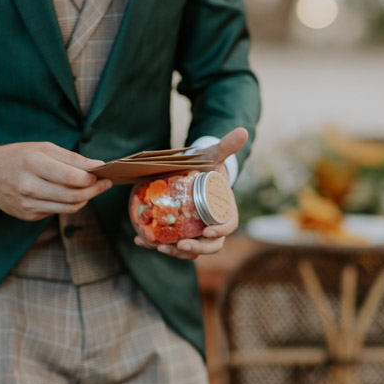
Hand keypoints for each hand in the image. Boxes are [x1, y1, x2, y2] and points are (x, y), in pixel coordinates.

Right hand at [0, 142, 111, 220]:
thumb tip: (97, 165)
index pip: (72, 178)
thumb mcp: (42, 148)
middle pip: (73, 196)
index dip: (92, 178)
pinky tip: (71, 194)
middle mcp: (29, 187)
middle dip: (94, 190)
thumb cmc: (17, 156)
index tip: (102, 173)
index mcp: (33, 164)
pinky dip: (69, 204)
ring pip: (68, 208)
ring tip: (92, 189)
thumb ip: (71, 158)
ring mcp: (27, 205)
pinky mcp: (27, 215)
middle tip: (104, 183)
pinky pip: (56, 211)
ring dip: (85, 199)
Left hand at [133, 127, 247, 259]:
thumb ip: (227, 146)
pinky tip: (140, 240)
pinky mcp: (180, 235)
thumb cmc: (208, 168)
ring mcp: (196, 233)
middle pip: (210, 245)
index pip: (228, 227)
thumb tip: (243, 131)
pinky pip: (171, 245)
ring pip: (191, 250)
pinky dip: (154, 244)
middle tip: (181, 245)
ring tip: (159, 247)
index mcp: (226, 212)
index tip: (207, 232)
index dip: (220, 231)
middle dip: (196, 248)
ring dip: (176, 253)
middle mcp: (213, 226)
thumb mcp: (215, 156)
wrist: (194, 176)